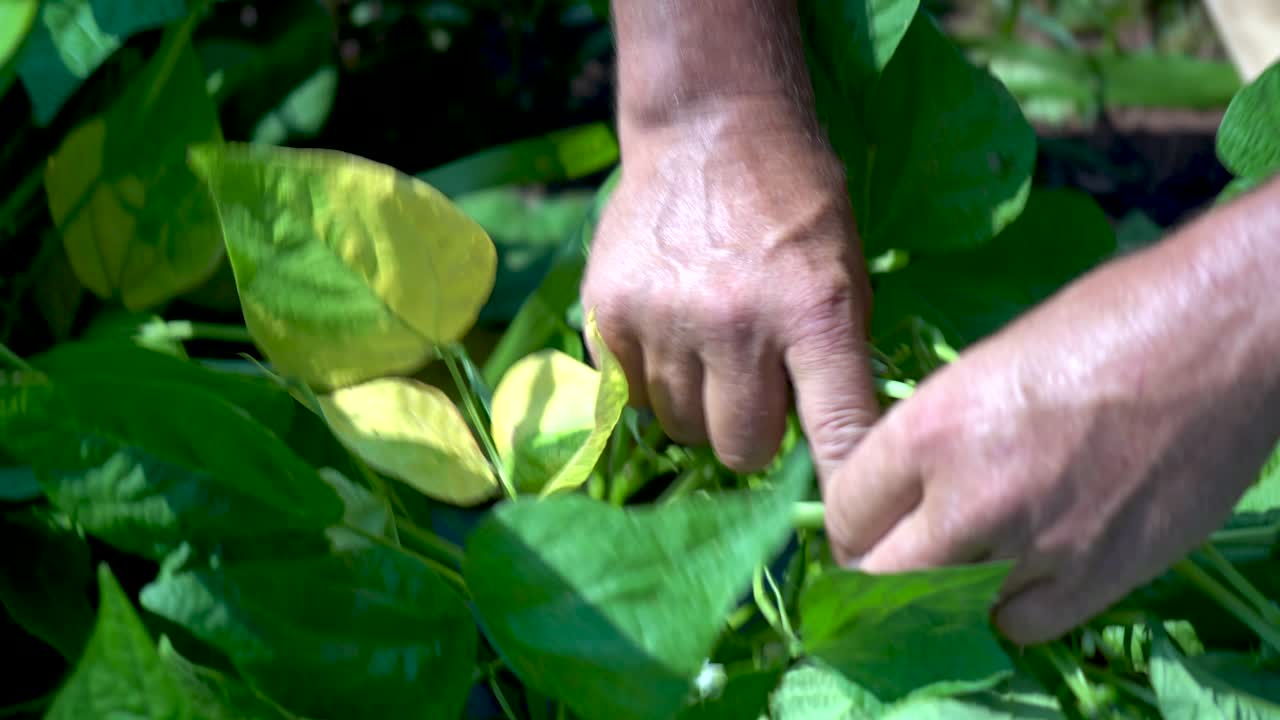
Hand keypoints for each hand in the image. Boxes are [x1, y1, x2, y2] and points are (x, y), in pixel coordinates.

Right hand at [581, 105, 878, 477]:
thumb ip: (836, 360)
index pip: (838, 433)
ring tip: (709, 351)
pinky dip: (649, 382)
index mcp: (815, 312)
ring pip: (681, 427)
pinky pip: (628, 395)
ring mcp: (664, 319)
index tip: (847, 534)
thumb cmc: (795, 204)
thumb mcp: (846, 272)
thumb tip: (824, 451)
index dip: (842, 490)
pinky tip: (667, 335)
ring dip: (699, 406)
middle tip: (756, 386)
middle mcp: (737, 323)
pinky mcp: (608, 312)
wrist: (709, 128)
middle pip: (742, 448)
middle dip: (752, 432)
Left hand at [823, 182, 1279, 643]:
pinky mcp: (1100, 577)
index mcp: (929, 430)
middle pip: (880, 575)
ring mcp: (1037, 547)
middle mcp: (971, 499)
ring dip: (943, 586)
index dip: (851, 516)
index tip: (865, 517)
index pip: (845, 510)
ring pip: (945, 606)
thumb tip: (902, 485)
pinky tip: (1023, 573)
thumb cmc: (1102, 323)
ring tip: (964, 556)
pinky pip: (1021, 624)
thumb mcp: (982, 366)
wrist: (1219, 337)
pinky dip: (1012, 606)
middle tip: (895, 552)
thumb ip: (931, 435)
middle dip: (876, 567)